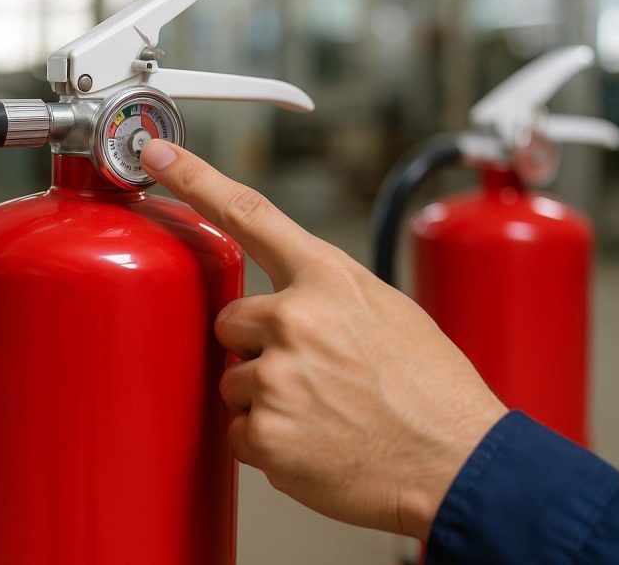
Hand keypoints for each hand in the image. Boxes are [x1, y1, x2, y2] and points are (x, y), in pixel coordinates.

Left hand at [140, 140, 506, 538]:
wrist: (459, 464)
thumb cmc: (432, 392)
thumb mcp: (389, 311)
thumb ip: (326, 293)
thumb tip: (285, 299)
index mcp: (329, 279)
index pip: (249, 212)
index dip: (195, 177)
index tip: (159, 153)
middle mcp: (296, 319)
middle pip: (230, 321)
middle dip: (256, 346)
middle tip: (312, 375)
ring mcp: (278, 377)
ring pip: (234, 380)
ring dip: (266, 398)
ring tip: (324, 414)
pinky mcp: (267, 433)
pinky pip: (239, 431)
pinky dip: (269, 442)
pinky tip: (316, 443)